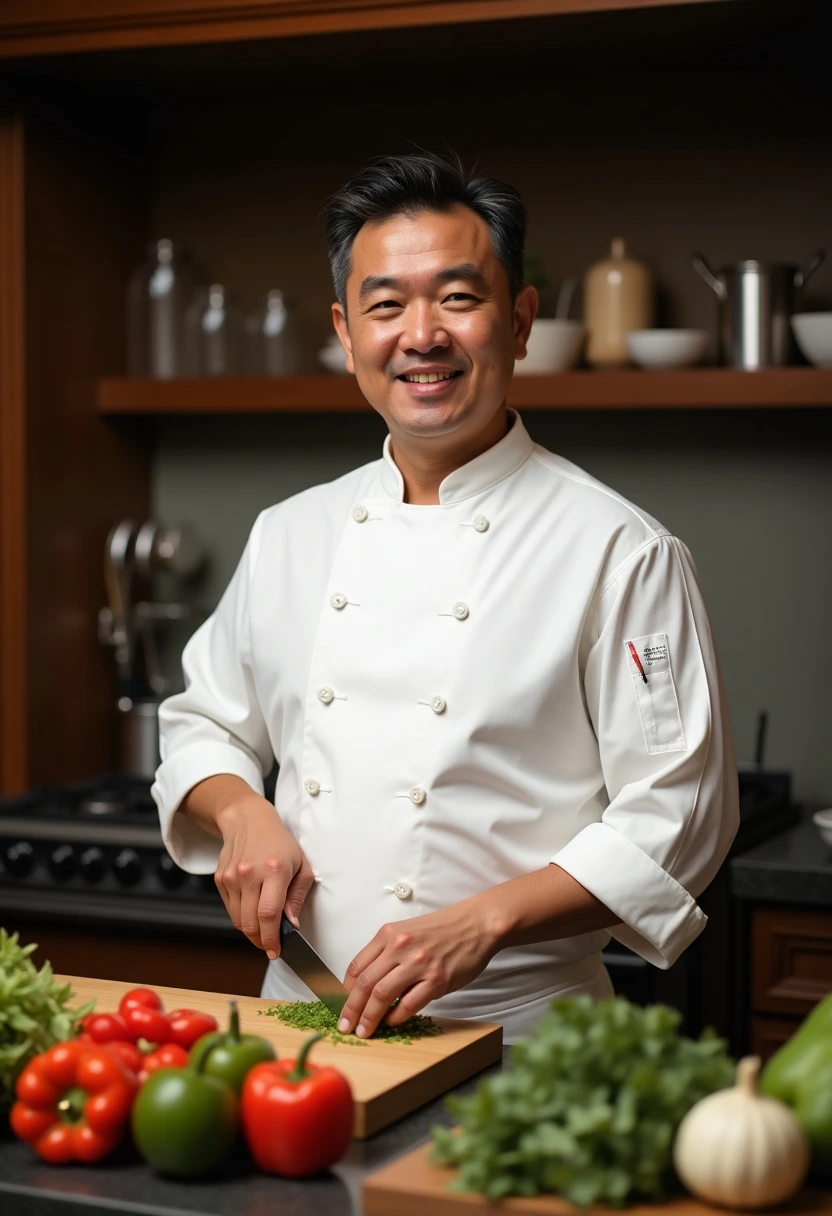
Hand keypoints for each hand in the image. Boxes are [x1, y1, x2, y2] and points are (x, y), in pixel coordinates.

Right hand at [215, 793, 313, 959]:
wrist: (248, 820)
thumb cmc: (280, 843)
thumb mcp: (301, 865)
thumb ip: (297, 897)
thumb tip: (291, 925)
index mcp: (274, 869)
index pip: (269, 914)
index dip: (272, 938)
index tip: (275, 951)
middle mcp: (249, 873)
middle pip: (251, 922)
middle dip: (261, 940)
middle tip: (271, 944)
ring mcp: (231, 877)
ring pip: (239, 920)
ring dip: (251, 931)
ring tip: (263, 928)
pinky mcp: (220, 879)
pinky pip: (230, 910)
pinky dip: (242, 917)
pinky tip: (252, 909)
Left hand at [337, 902, 498, 1038]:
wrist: (476, 924)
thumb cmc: (442, 930)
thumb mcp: (407, 931)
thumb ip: (387, 952)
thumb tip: (368, 983)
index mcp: (389, 934)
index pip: (357, 966)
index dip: (346, 991)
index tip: (344, 1005)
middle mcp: (400, 947)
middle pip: (365, 983)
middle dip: (351, 1010)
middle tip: (346, 1026)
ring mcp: (418, 963)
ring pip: (382, 995)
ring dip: (370, 1018)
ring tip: (365, 1031)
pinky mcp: (437, 979)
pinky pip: (409, 1004)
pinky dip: (396, 1017)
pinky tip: (392, 1022)